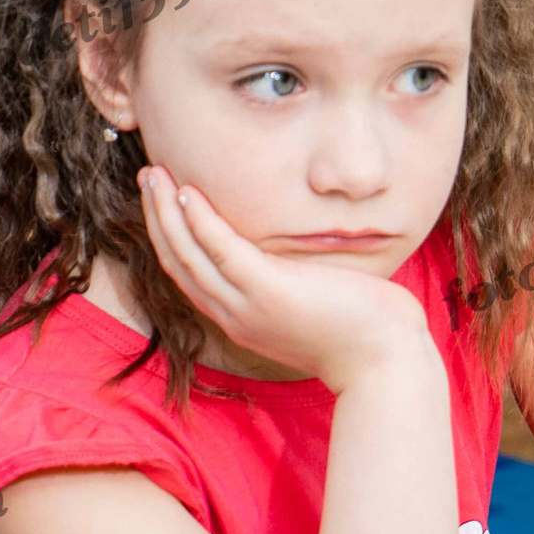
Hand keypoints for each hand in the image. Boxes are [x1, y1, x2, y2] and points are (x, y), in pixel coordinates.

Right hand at [138, 165, 438, 392]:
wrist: (386, 359)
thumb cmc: (362, 329)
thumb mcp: (312, 302)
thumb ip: (290, 280)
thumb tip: (293, 252)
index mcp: (243, 318)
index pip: (191, 275)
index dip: (171, 236)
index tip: (163, 201)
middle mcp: (236, 316)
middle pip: (178, 262)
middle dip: (157, 217)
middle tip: (147, 177)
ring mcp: (248, 307)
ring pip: (187, 256)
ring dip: (165, 212)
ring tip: (152, 174)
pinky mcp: (269, 292)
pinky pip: (221, 252)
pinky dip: (199, 222)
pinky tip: (187, 192)